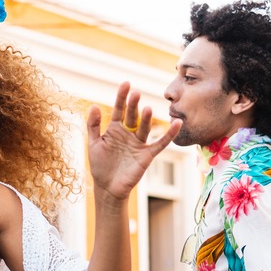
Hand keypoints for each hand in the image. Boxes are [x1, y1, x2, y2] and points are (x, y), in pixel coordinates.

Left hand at [86, 81, 181, 199]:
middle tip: (135, 93)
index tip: (126, 83)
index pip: (119, 110)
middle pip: (132, 116)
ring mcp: (138, 143)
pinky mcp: (147, 155)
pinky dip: (169, 134)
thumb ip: (93, 126)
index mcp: (115, 129)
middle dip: (133, 105)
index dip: (122, 97)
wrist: (107, 187)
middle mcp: (128, 133)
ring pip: (145, 128)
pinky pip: (160, 143)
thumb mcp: (93, 143)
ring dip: (147, 119)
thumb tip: (94, 105)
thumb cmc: (99, 165)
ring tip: (148, 108)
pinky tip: (177, 123)